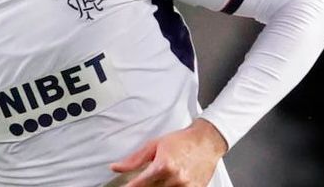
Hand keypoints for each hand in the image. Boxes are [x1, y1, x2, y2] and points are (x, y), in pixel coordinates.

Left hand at [109, 119, 227, 186]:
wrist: (206, 142)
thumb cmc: (182, 141)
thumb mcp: (154, 145)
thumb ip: (134, 159)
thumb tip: (116, 167)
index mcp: (163, 165)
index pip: (139, 184)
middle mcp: (175, 178)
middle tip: (144, 180)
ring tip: (160, 178)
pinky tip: (169, 182)